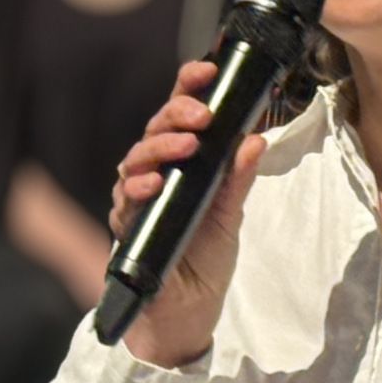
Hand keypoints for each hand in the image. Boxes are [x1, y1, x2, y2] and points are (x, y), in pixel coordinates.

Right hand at [110, 59, 266, 368]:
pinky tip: (153, 182)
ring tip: (185, 144)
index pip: (179, 114)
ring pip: (136, 157)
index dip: (188, 87)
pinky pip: (126, 200)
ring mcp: (138, 199)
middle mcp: (155, 174)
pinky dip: (138, 186)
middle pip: (155, 129)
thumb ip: (239, 177)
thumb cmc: (205, 259)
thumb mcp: (229, 213)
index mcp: (182, 163)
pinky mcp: (127, 227)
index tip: (207, 69)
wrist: (188, 313)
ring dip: (159, 146)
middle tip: (202, 115)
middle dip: (177, 114)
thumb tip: (256, 138)